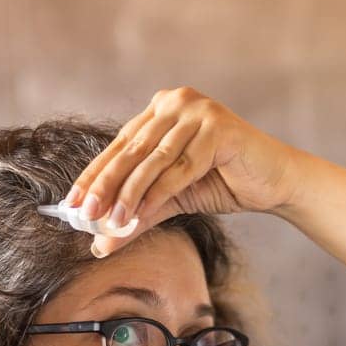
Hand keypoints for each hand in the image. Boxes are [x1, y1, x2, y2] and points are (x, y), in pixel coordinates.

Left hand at [65, 86, 303, 256]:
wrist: (274, 182)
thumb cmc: (223, 182)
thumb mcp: (170, 198)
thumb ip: (137, 215)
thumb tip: (100, 242)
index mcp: (161, 109)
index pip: (119, 144)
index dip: (94, 175)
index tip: (71, 204)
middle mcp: (176, 102)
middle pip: (131, 149)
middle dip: (104, 185)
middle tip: (84, 213)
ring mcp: (199, 111)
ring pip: (153, 159)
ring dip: (129, 193)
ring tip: (112, 221)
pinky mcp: (219, 129)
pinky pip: (181, 167)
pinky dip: (158, 193)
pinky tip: (140, 213)